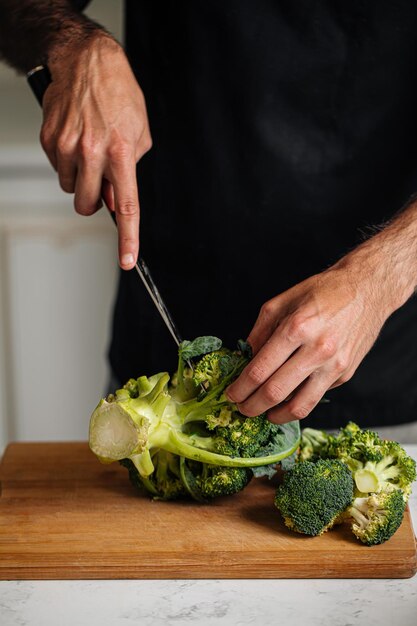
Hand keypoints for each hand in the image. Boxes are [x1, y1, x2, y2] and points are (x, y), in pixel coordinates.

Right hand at [40, 31, 151, 269]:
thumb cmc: (118, 95)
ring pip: (70, 187)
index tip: (127, 260)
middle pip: (87, 205)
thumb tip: (114, 198)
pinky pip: (57, 167)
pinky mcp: (49, 139)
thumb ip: (130, 170)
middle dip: (93, 202)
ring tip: (89, 148)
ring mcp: (67, 146)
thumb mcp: (139, 133)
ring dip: (80, 178)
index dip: (128, 238)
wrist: (87, 61)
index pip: (126, 207)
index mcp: (122, 153)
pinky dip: (67, 160)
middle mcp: (93, 152)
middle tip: (99, 184)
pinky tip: (75, 137)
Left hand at [226, 260, 394, 423]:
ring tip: (264, 414)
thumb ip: (259, 331)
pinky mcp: (345, 374)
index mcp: (296, 327)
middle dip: (251, 406)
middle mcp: (317, 349)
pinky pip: (316, 396)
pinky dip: (298, 401)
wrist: (367, 289)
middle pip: (275, 392)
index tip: (231, 394)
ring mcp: (334, 365)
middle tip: (241, 409)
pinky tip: (287, 398)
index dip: (240, 388)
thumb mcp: (282, 301)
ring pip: (300, 406)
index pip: (259, 370)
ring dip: (275, 416)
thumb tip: (245, 360)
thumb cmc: (322, 291)